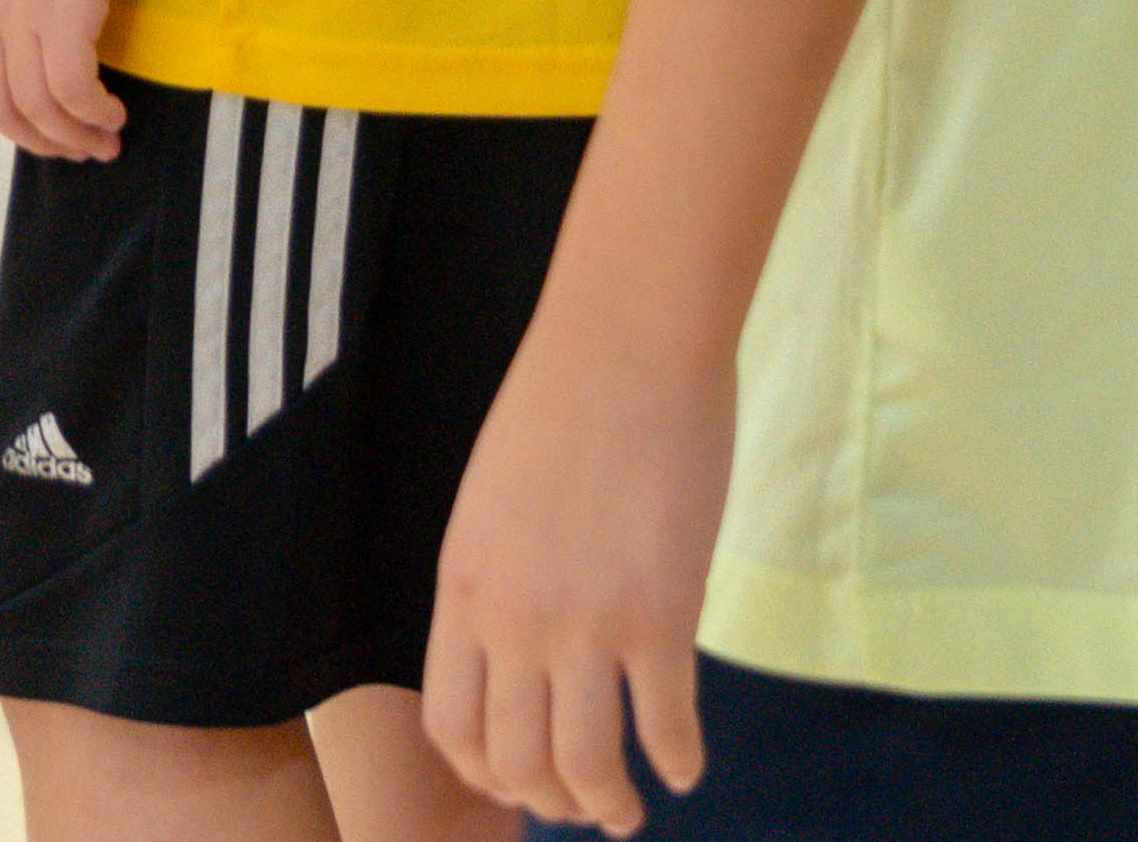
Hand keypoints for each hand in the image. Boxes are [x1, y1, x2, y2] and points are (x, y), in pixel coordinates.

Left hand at [0, 0, 148, 162]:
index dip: (4, 109)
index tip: (43, 118)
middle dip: (37, 139)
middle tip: (79, 149)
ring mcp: (19, 9)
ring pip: (34, 106)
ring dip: (72, 136)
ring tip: (107, 141)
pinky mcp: (64, 8)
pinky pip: (71, 89)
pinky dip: (92, 113)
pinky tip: (116, 115)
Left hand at [425, 314, 734, 832]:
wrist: (624, 344)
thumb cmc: (563, 404)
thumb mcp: (496, 502)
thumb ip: (503, 580)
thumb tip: (531, 649)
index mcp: (462, 590)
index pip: (451, 726)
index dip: (485, 771)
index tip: (519, 779)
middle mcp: (513, 621)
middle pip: (517, 761)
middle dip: (552, 800)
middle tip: (586, 807)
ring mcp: (587, 624)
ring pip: (586, 764)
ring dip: (610, 804)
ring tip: (630, 811)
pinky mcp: (661, 614)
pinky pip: (666, 724)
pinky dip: (676, 760)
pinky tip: (686, 766)